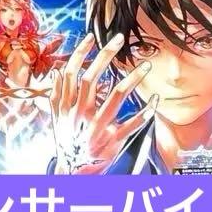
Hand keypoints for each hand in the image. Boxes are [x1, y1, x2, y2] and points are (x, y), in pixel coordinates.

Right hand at [49, 32, 158, 174]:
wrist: (73, 174)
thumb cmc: (66, 142)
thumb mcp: (56, 118)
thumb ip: (56, 94)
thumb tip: (58, 70)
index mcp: (66, 107)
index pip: (71, 73)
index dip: (80, 53)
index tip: (92, 37)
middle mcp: (80, 115)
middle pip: (91, 79)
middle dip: (105, 56)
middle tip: (119, 39)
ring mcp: (97, 128)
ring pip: (115, 97)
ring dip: (132, 79)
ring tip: (145, 65)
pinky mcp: (113, 141)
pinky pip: (132, 124)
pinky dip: (145, 111)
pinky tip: (155, 99)